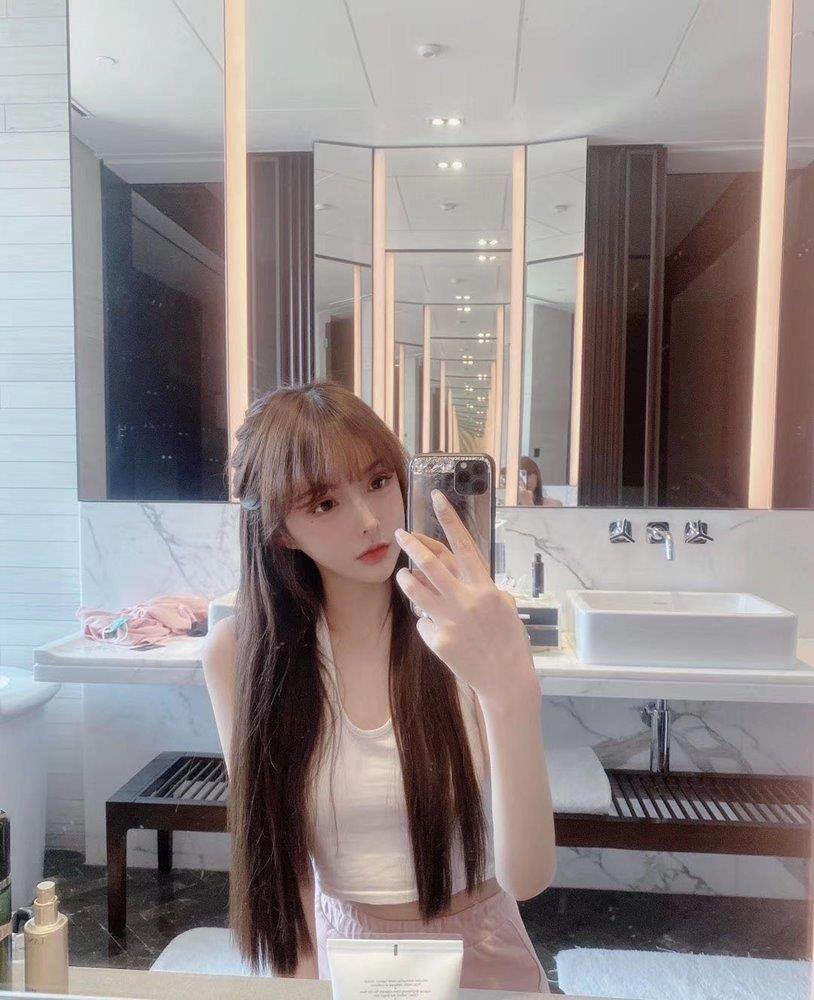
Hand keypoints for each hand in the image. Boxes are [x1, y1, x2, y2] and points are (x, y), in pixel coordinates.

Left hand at [393, 490, 536, 705]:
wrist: (506, 680)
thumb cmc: (509, 641)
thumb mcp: (505, 608)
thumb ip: (483, 588)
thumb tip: (460, 575)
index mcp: (486, 587)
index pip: (463, 544)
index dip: (449, 518)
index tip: (436, 497)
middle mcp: (466, 599)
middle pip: (430, 563)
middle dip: (411, 544)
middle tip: (399, 534)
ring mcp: (450, 620)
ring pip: (415, 589)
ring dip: (405, 579)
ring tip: (403, 575)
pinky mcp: (437, 640)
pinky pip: (422, 622)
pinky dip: (426, 622)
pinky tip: (439, 632)